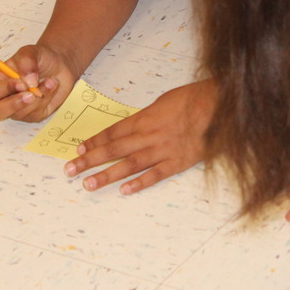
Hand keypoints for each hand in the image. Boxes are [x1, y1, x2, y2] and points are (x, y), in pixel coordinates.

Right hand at [0, 44, 73, 122]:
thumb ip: (26, 62)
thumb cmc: (40, 58)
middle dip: (13, 105)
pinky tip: (51, 87)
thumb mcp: (32, 51)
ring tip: (50, 80)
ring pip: (20, 114)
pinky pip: (35, 115)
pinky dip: (46, 100)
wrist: (59, 65)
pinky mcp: (32, 115)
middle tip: (31, 95)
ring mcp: (17, 109)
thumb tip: (28, 81)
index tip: (21, 83)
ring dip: (38, 98)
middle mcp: (3, 97)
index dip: (4, 89)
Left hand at [63, 79, 216, 194]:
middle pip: (114, 149)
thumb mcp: (165, 101)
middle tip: (70, 170)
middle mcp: (148, 135)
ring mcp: (162, 150)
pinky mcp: (178, 162)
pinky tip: (124, 190)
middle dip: (90, 159)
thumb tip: (135, 125)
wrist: (219, 106)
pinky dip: (139, 183)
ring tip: (88, 184)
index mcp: (145, 118)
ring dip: (107, 175)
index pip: (113, 132)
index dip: (94, 141)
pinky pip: (155, 174)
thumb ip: (148, 116)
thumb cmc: (194, 99)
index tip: (79, 149)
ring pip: (129, 164)